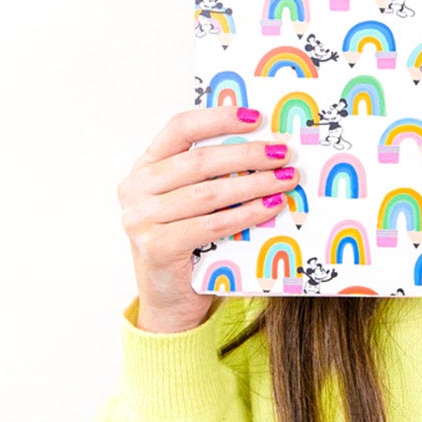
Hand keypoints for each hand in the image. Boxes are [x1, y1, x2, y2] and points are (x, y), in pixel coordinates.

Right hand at [116, 107, 299, 332]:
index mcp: (144, 168)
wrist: (170, 304)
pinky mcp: (157, 246)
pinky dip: (246, 214)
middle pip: (200, 161)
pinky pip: (212, 224)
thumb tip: (264, 149)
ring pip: (209, 193)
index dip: (218, 118)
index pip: (179, 128)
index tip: (255, 118)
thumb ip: (210, 179)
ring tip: (286, 179)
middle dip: (248, 155)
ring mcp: (141, 218)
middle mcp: (136, 189)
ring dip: (254, 184)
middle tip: (283, 153)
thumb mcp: (193, 206)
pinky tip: (272, 207)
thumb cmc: (189, 249)